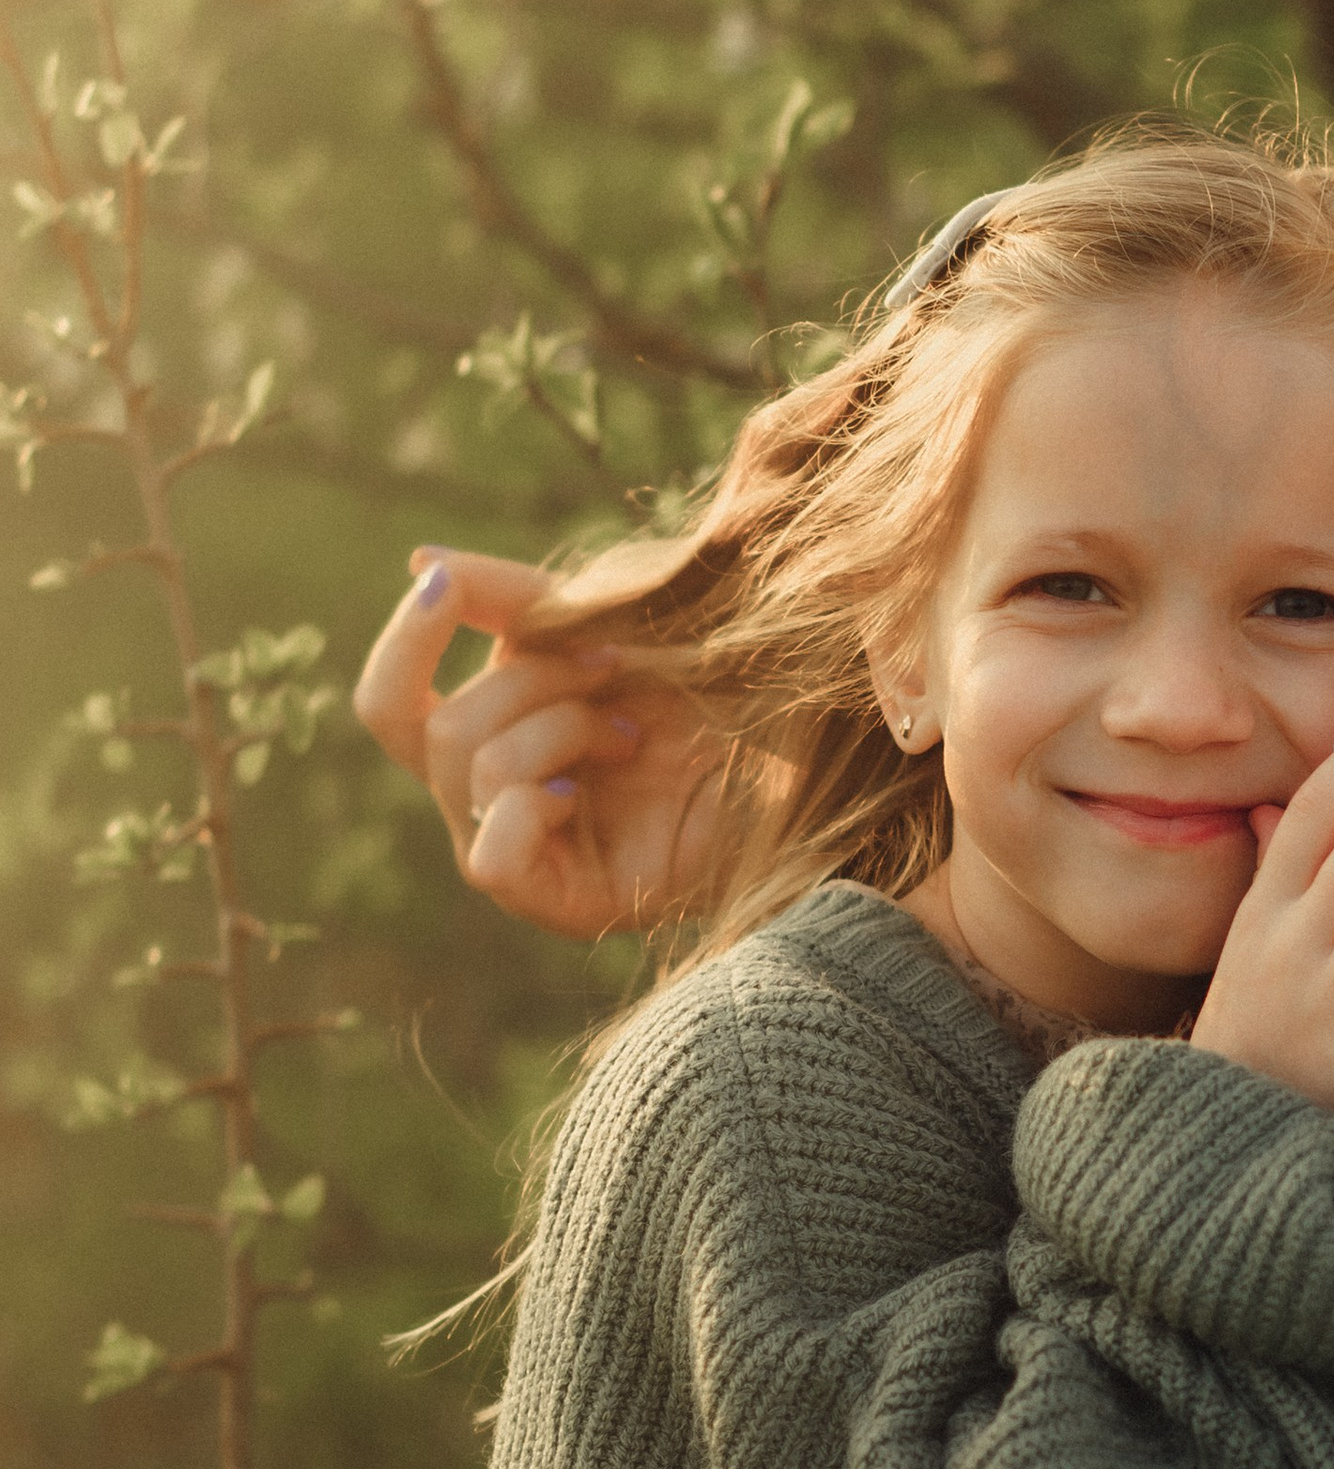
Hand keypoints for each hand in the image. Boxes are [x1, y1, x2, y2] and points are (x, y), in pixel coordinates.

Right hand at [352, 548, 725, 936]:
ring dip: (558, 729)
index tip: (446, 590)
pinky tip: (581, 790)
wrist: (807, 731)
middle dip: (527, 680)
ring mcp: (536, 853)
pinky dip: (528, 808)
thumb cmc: (717, 674)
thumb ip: (509, 593)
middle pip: (438, 733)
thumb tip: (416, 565)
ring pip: (474, 774)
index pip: (391, 705)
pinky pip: (491, 859)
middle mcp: (501, 797)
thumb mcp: (605, 612)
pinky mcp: (569, 904)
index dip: (403, 644)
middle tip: (613, 665)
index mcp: (499, 726)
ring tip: (633, 736)